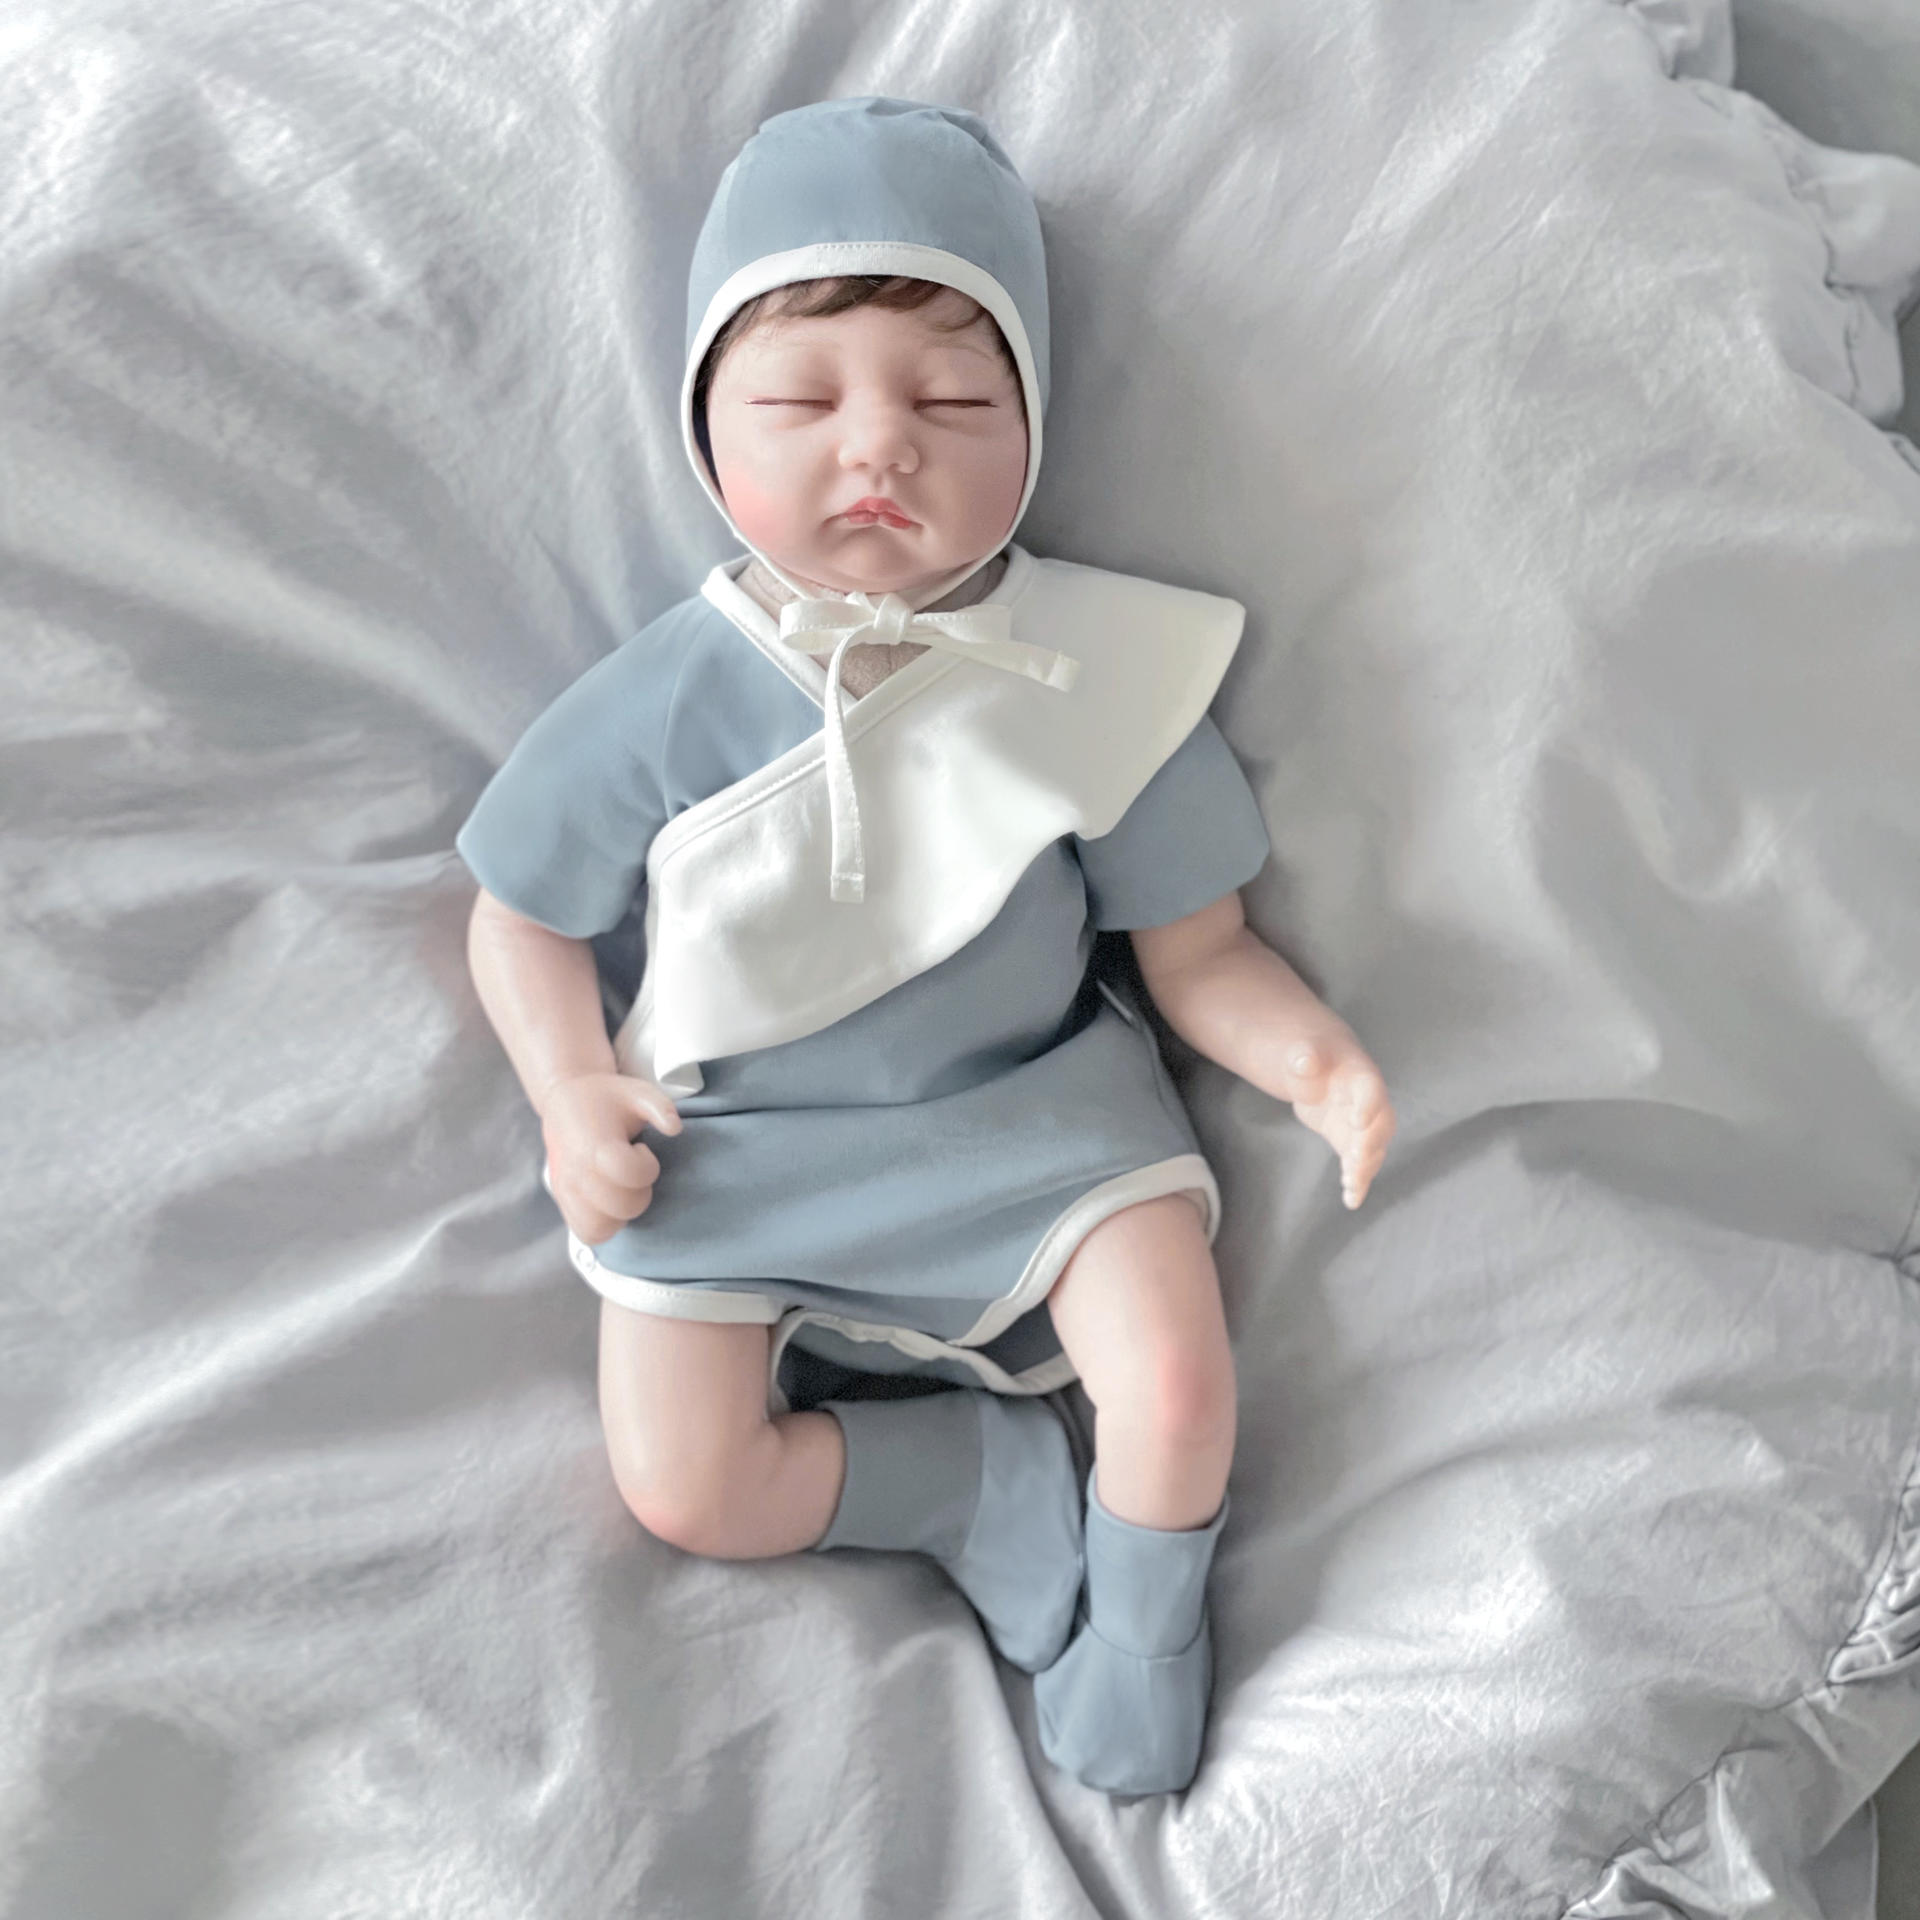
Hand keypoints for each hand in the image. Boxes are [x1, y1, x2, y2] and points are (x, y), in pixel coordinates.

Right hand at [540, 1071, 682, 1245]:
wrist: (565, 1102)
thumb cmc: (606, 1098)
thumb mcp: (638, 1091)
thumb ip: (661, 1107)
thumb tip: (675, 1128)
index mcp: (595, 1146)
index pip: (630, 1175)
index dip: (647, 1166)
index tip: (641, 1149)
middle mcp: (577, 1173)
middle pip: (623, 1207)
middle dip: (640, 1191)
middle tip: (633, 1169)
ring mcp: (566, 1191)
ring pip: (602, 1228)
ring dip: (622, 1213)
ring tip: (621, 1187)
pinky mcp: (562, 1202)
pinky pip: (587, 1233)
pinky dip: (604, 1224)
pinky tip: (610, 1200)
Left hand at [1280, 1025, 1395, 1209]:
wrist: (1316, 1063)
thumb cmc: (1310, 1053)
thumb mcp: (1302, 1051)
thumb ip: (1304, 1056)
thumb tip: (1304, 1060)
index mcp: (1360, 1075)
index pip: (1371, 1090)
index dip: (1368, 1105)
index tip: (1357, 1122)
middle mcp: (1369, 1102)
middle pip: (1381, 1124)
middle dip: (1371, 1143)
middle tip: (1355, 1160)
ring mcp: (1362, 1124)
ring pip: (1374, 1149)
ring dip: (1365, 1167)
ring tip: (1351, 1184)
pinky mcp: (1350, 1140)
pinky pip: (1359, 1163)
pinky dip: (1357, 1181)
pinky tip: (1351, 1201)